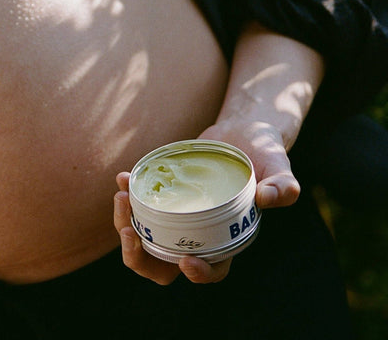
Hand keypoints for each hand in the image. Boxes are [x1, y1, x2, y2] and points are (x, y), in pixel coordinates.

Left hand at [114, 119, 298, 284]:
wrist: (242, 131)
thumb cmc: (264, 154)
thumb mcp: (280, 167)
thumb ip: (283, 186)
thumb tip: (267, 198)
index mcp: (228, 238)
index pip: (212, 269)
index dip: (198, 273)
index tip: (186, 259)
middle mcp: (199, 233)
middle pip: (164, 263)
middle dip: (140, 257)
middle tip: (129, 231)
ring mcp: (179, 216)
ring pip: (145, 237)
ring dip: (126, 224)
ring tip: (121, 197)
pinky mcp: (165, 195)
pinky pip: (140, 205)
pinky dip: (127, 196)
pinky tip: (122, 177)